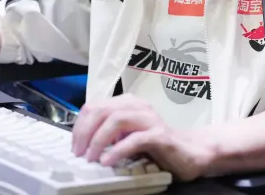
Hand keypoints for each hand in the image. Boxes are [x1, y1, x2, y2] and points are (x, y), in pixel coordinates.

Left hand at [71, 94, 215, 181]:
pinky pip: (135, 139)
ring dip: (98, 140)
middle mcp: (138, 106)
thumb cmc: (156, 144)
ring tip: (91, 157)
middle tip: (78, 153)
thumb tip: (82, 141)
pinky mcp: (160, 135)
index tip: (74, 145)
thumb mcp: (127, 134)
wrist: (190, 152)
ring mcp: (150, 119)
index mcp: (127, 103)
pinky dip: (118, 150)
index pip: (94, 106)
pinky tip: (108, 161)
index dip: (80, 125)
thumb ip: (110, 131)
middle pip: (102, 110)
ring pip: (116, 120)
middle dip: (85, 132)